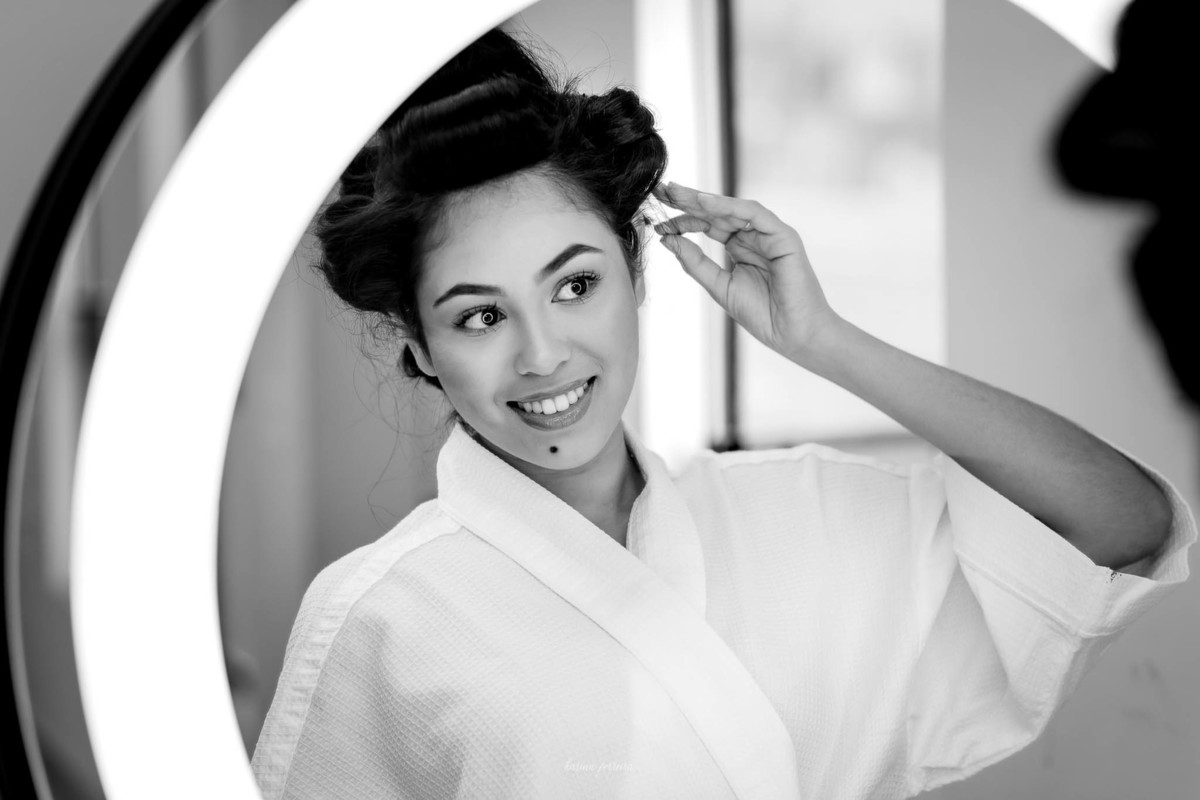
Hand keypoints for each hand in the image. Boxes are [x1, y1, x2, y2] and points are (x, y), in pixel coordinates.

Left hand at [651, 181, 837, 361]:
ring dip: (704, 200)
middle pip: (717, 212)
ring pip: (733, 208)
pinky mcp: (783, 236)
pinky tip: (704, 203)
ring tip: (678, 194)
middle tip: (661, 192)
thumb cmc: (762, 314)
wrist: (793, 334)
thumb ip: (695, 263)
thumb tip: (668, 240)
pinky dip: (729, 206)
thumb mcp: (719, 286)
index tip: (657, 222)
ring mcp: (769, 233)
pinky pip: (754, 213)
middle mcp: (753, 235)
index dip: (682, 220)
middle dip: (688, 200)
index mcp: (739, 247)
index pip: (707, 225)